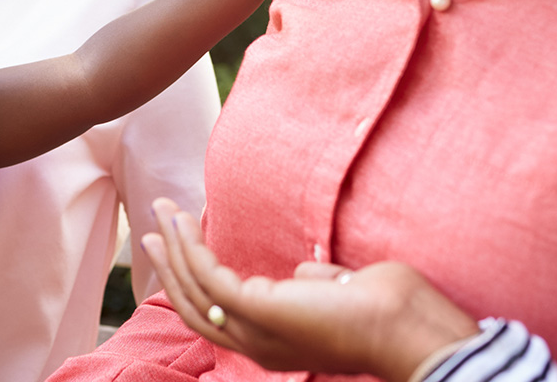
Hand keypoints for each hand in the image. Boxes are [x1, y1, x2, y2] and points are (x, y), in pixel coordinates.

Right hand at [142, 198, 478, 381]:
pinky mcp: (258, 311)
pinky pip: (208, 277)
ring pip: (193, 292)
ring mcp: (256, 332)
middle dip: (168, 265)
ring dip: (173, 249)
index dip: (190, 281)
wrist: (407, 328)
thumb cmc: (386, 309)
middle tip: (149, 227)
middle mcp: (258, 344)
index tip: (175, 244)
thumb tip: (300, 271)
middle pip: (193, 307)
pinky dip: (190, 248)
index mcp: (275, 342)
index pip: (217, 316)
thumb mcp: (338, 291)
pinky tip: (184, 222)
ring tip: (161, 212)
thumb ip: (315, 283)